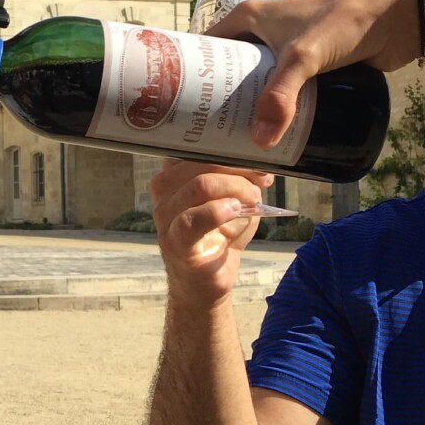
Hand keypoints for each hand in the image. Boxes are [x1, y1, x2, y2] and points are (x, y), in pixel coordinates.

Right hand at [151, 160, 273, 305]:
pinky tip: (235, 212)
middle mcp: (164, 191)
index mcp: (175, 174)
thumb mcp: (235, 198)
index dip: (228, 148)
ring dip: (235, 190)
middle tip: (260, 182)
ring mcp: (165, 217)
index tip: (255, 158)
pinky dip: (218, 212)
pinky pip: (192, 220)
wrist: (209, 278)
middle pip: (200, 163)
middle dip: (238, 170)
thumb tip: (259, 163)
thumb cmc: (221, 233)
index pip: (194, 146)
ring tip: (250, 202)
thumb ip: (242, 177)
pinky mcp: (174, 241)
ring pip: (200, 185)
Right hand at [206, 0, 421, 147]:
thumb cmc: (345, 22)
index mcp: (248, 18)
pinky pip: (276, 93)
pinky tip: (262, 133)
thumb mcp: (305, 57)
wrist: (398, 18)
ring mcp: (282, 51)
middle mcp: (259, 32)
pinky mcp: (304, 68)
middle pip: (224, 72)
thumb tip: (260, 141)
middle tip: (201, 133)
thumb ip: (281, 96)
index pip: (203, 47)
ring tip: (228, 140)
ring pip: (251, 85)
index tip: (174, 106)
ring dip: (243, 110)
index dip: (186, 74)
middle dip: (213, 101)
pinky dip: (268, 110)